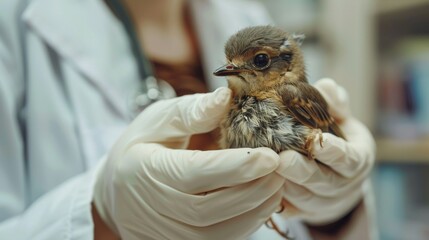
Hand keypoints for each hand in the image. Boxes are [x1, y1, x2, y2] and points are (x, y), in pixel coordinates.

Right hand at [93, 88, 284, 238]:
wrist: (119, 191)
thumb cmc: (141, 149)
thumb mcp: (157, 121)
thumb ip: (191, 112)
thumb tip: (226, 96)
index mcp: (146, 172)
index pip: (194, 174)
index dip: (234, 168)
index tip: (269, 156)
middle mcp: (155, 209)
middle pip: (210, 209)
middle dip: (252, 190)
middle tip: (281, 169)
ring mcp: (168, 233)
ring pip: (218, 233)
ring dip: (254, 210)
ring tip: (277, 184)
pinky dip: (246, 225)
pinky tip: (262, 203)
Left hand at [276, 78, 374, 223]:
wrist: (335, 178)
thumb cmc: (335, 139)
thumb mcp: (342, 120)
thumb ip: (336, 103)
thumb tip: (326, 86)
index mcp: (355, 162)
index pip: (347, 159)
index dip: (333, 151)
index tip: (317, 141)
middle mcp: (340, 186)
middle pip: (321, 182)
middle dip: (301, 171)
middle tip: (282, 158)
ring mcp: (320, 203)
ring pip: (300, 197)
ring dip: (283, 184)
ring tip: (263, 167)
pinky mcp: (299, 211)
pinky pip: (286, 207)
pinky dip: (271, 196)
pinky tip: (256, 182)